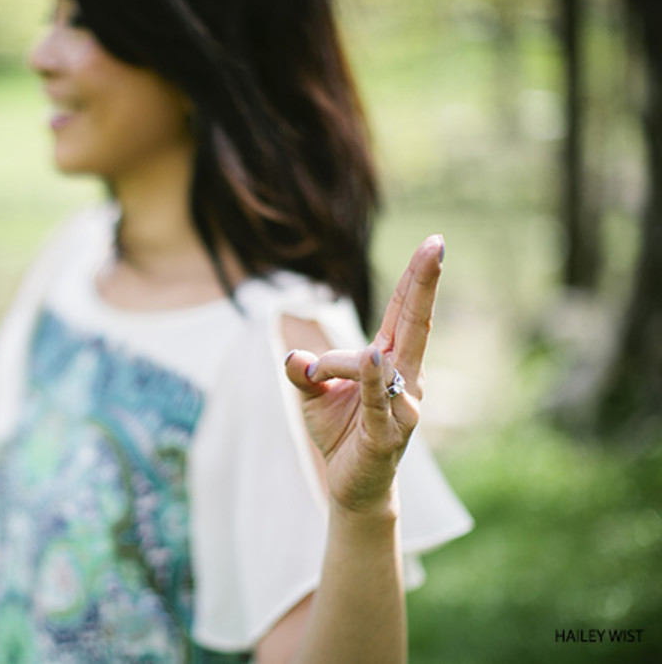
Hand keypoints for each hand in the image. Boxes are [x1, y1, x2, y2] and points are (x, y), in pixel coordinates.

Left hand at [284, 236, 444, 514]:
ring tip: (319, 372)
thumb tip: (292, 357)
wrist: (352, 486)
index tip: (433, 242)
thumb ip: (301, 371)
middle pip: (414, 323)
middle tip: (436, 245)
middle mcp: (405, 378)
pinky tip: (373, 358)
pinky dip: (372, 380)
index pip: (403, 312)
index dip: (417, 279)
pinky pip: (380, 401)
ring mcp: (403, 406)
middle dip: (423, 285)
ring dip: (344, 363)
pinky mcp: (389, 433)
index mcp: (388, 361)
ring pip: (378, 364)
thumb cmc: (341, 433)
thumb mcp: (311, 395)